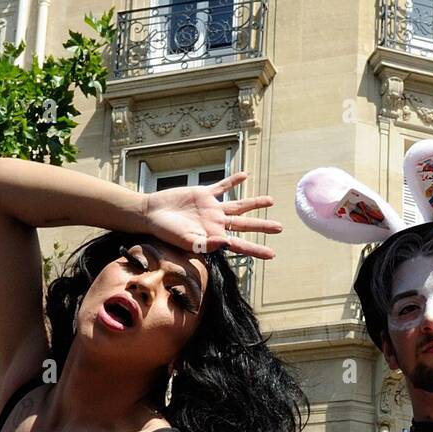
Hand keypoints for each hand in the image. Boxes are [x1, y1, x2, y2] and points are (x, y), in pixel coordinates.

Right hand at [143, 171, 281, 259]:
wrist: (152, 213)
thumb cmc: (167, 232)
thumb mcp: (186, 241)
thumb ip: (206, 243)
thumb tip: (226, 244)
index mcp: (214, 237)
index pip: (240, 245)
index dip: (257, 250)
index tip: (272, 255)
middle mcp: (216, 223)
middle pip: (245, 224)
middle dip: (262, 226)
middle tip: (280, 228)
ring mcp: (212, 208)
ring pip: (238, 205)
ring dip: (254, 203)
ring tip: (270, 201)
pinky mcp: (204, 194)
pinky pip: (222, 186)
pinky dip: (233, 181)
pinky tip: (245, 176)